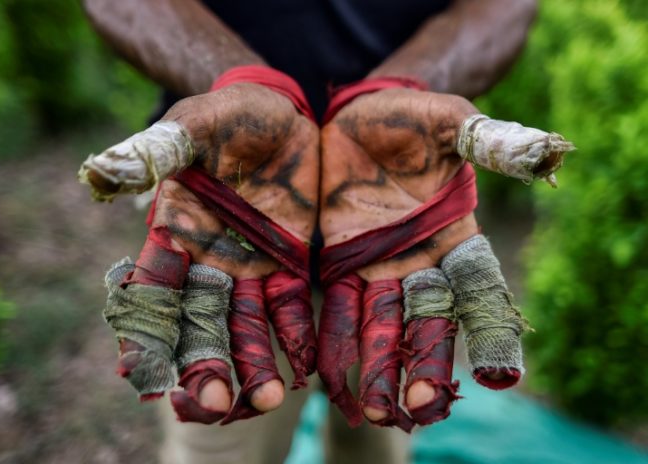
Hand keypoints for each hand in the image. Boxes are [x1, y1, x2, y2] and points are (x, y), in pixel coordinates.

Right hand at [82, 80, 318, 423]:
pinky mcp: (292, 261)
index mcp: (175, 231)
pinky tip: (304, 364)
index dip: (145, 332)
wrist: (282, 113)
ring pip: (247, 326)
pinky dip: (296, 335)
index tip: (141, 376)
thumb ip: (156, 151)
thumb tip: (98, 172)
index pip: (152, 292)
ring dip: (254, 364)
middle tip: (215, 404)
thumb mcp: (194, 126)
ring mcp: (251, 265)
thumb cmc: (230, 114)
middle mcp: (209, 259)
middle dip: (204, 365)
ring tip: (268, 399)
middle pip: (200, 324)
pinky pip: (293, 307)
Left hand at [318, 87, 571, 428]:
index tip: (497, 374)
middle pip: (426, 320)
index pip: (478, 288)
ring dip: (376, 365)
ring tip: (371, 410)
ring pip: (379, 324)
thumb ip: (493, 141)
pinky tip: (326, 374)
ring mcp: (377, 264)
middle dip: (421, 361)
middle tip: (416, 406)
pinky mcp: (336, 260)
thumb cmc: (414, 116)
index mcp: (456, 232)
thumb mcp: (452, 122)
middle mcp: (419, 259)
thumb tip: (550, 155)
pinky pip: (333, 306)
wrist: (358, 115)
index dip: (489, 328)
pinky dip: (332, 339)